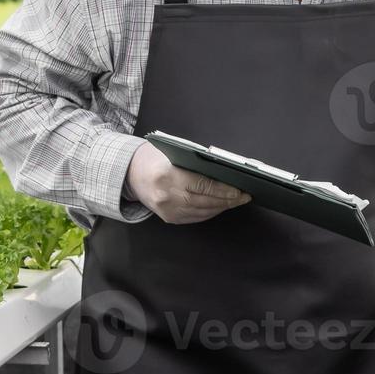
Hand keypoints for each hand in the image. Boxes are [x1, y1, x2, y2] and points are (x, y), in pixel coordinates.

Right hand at [124, 142, 250, 223]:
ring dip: (222, 207)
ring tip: (236, 201)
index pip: (203, 185)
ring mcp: (167, 210)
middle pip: (205, 201)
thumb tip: (224, 173)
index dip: (224, 190)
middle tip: (244, 197)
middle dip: (228, 200)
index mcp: (168, 176)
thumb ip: (195, 164)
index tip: (239, 190)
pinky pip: (196, 217)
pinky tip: (220, 206)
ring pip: (202, 212)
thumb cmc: (154, 159)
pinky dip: (210, 212)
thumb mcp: (173, 154)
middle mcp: (167, 196)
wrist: (130, 173)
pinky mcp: (169, 219)